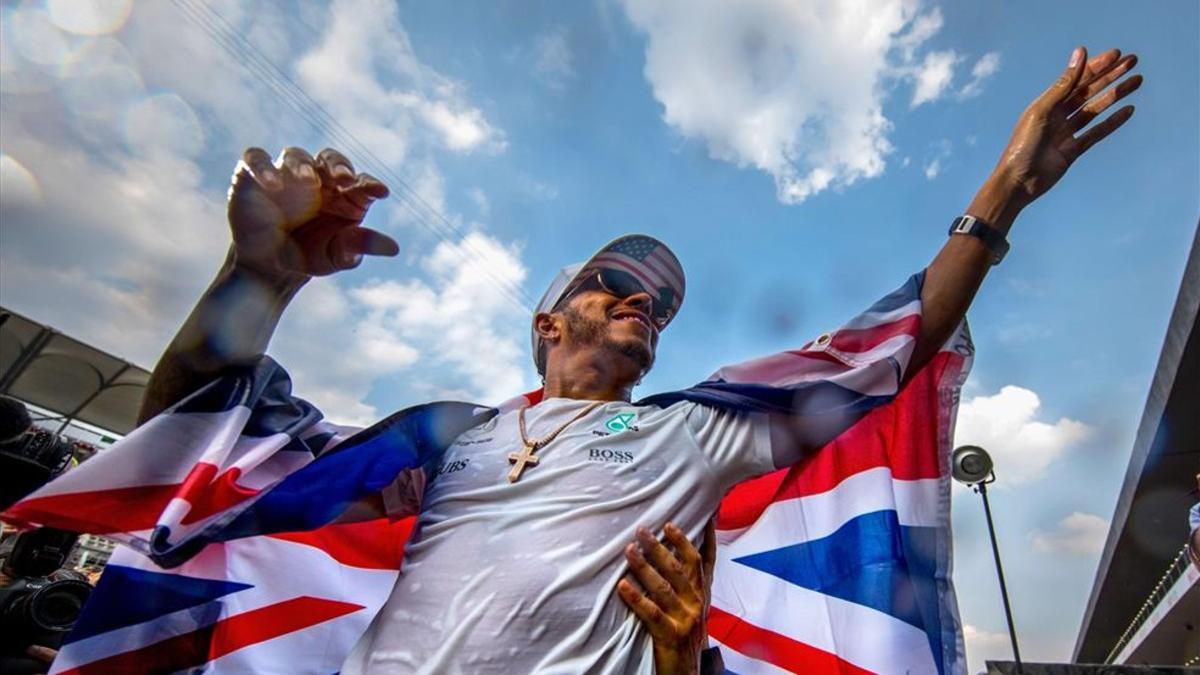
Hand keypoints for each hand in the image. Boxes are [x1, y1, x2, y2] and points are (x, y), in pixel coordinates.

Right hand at [226, 147, 397, 286]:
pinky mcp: (254, 175)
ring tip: (308, 182)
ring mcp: (286, 173)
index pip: (361, 181)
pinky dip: (263, 167)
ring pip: (295, 155)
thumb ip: (360, 246)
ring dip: (302, 165)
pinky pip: (256, 160)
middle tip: (345, 179)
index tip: (381, 192)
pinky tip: (272, 184)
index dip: (371, 184)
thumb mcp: (336, 256)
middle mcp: (318, 178)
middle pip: (331, 159)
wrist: (268, 266)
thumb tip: (394, 248)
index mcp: (345, 194)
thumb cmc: (308, 256)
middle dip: (339, 166)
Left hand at [618, 520, 715, 674]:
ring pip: (664, 587)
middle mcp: (697, 603)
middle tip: (641, 530)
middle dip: (660, 546)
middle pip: (679, 568)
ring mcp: (685, 619)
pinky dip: (636, 598)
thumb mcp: (694, 607)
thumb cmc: (686, 635)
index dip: (700, 537)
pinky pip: (651, 613)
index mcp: (702, 595)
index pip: (703, 560)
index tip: (687, 516)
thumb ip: (689, 583)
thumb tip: (677, 553)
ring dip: (645, 567)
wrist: (687, 673)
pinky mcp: (671, 636)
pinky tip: (622, 586)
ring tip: (629, 550)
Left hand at [991, 47, 1140, 207]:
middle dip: (1111, 76)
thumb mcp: (1042, 111)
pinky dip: (1112, 122)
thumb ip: (1063, 85)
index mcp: (1046, 104)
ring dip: (1116, 95)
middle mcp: (1057, 116)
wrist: (1018, 182)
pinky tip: (1128, 110)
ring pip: (1096, 110)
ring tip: (1137, 81)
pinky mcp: (1073, 151)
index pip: (1076, 79)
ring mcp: (1066, 133)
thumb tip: (1080, 53)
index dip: (1096, 66)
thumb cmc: (1022, 145)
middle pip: (1088, 91)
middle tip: (1133, 61)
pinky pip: (1097, 133)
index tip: (1117, 54)